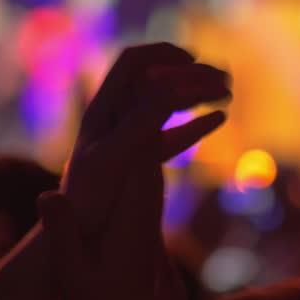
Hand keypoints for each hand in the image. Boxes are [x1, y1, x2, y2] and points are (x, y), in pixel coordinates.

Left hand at [51, 43, 229, 299]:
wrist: (72, 244)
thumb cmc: (87, 205)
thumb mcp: (114, 160)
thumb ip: (140, 122)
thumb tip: (168, 85)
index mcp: (103, 112)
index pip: (134, 63)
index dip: (164, 54)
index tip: (196, 61)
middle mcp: (114, 120)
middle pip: (154, 79)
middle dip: (189, 72)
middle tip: (224, 78)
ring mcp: (127, 141)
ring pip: (165, 105)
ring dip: (196, 93)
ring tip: (228, 92)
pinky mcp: (138, 164)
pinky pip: (170, 135)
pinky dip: (196, 123)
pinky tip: (220, 119)